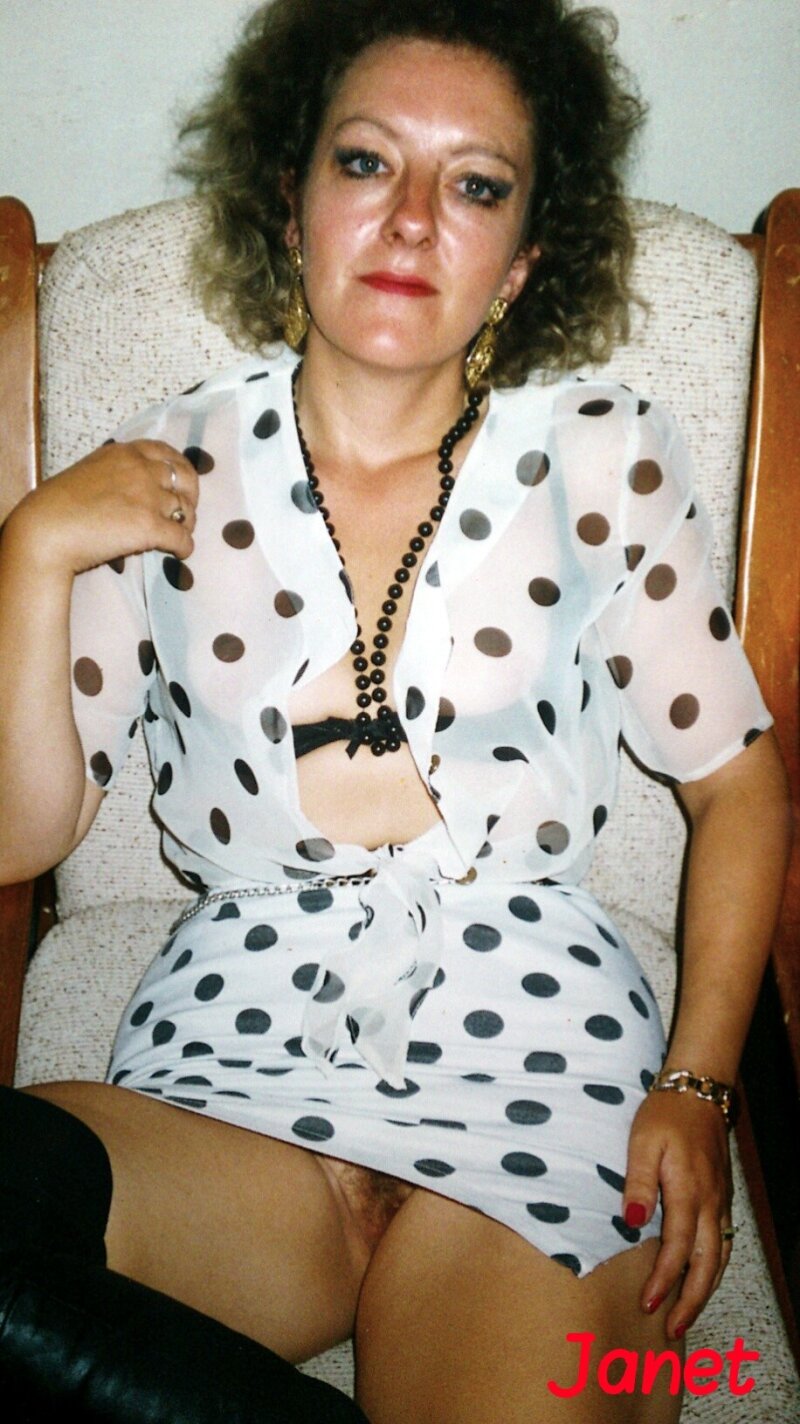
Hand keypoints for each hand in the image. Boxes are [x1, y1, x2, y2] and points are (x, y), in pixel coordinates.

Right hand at [6, 440, 199, 575]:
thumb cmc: (58, 505)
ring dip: (187, 524)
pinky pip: (182, 538)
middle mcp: (141, 470)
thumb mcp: (90, 471)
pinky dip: (185, 547)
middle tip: (187, 512)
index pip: (166, 452)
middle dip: (191, 496)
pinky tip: (180, 554)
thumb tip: (133, 488)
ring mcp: (148, 497)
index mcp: (124, 452)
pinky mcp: (150, 526)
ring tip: (179, 536)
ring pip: (186, 510)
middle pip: (185, 479)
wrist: (46, 529)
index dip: (181, 469)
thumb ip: (116, 472)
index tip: (182, 483)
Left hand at [622, 1089, 732, 1338]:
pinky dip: (715, 1268)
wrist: (700, 1092)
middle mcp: (710, 1202)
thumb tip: (632, 1222)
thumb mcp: (643, 1141)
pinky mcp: (722, 1197)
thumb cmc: (666, 1115)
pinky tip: (704, 1278)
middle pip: (706, 1264)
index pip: (678, 1249)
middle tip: (671, 1329)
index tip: (649, 1304)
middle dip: (690, 1300)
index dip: (664, 1280)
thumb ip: (638, 1181)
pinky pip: (724, 1242)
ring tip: (687, 1314)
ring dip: (705, 1290)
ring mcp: (720, 1201)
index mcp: (689, 1191)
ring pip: (720, 1257)